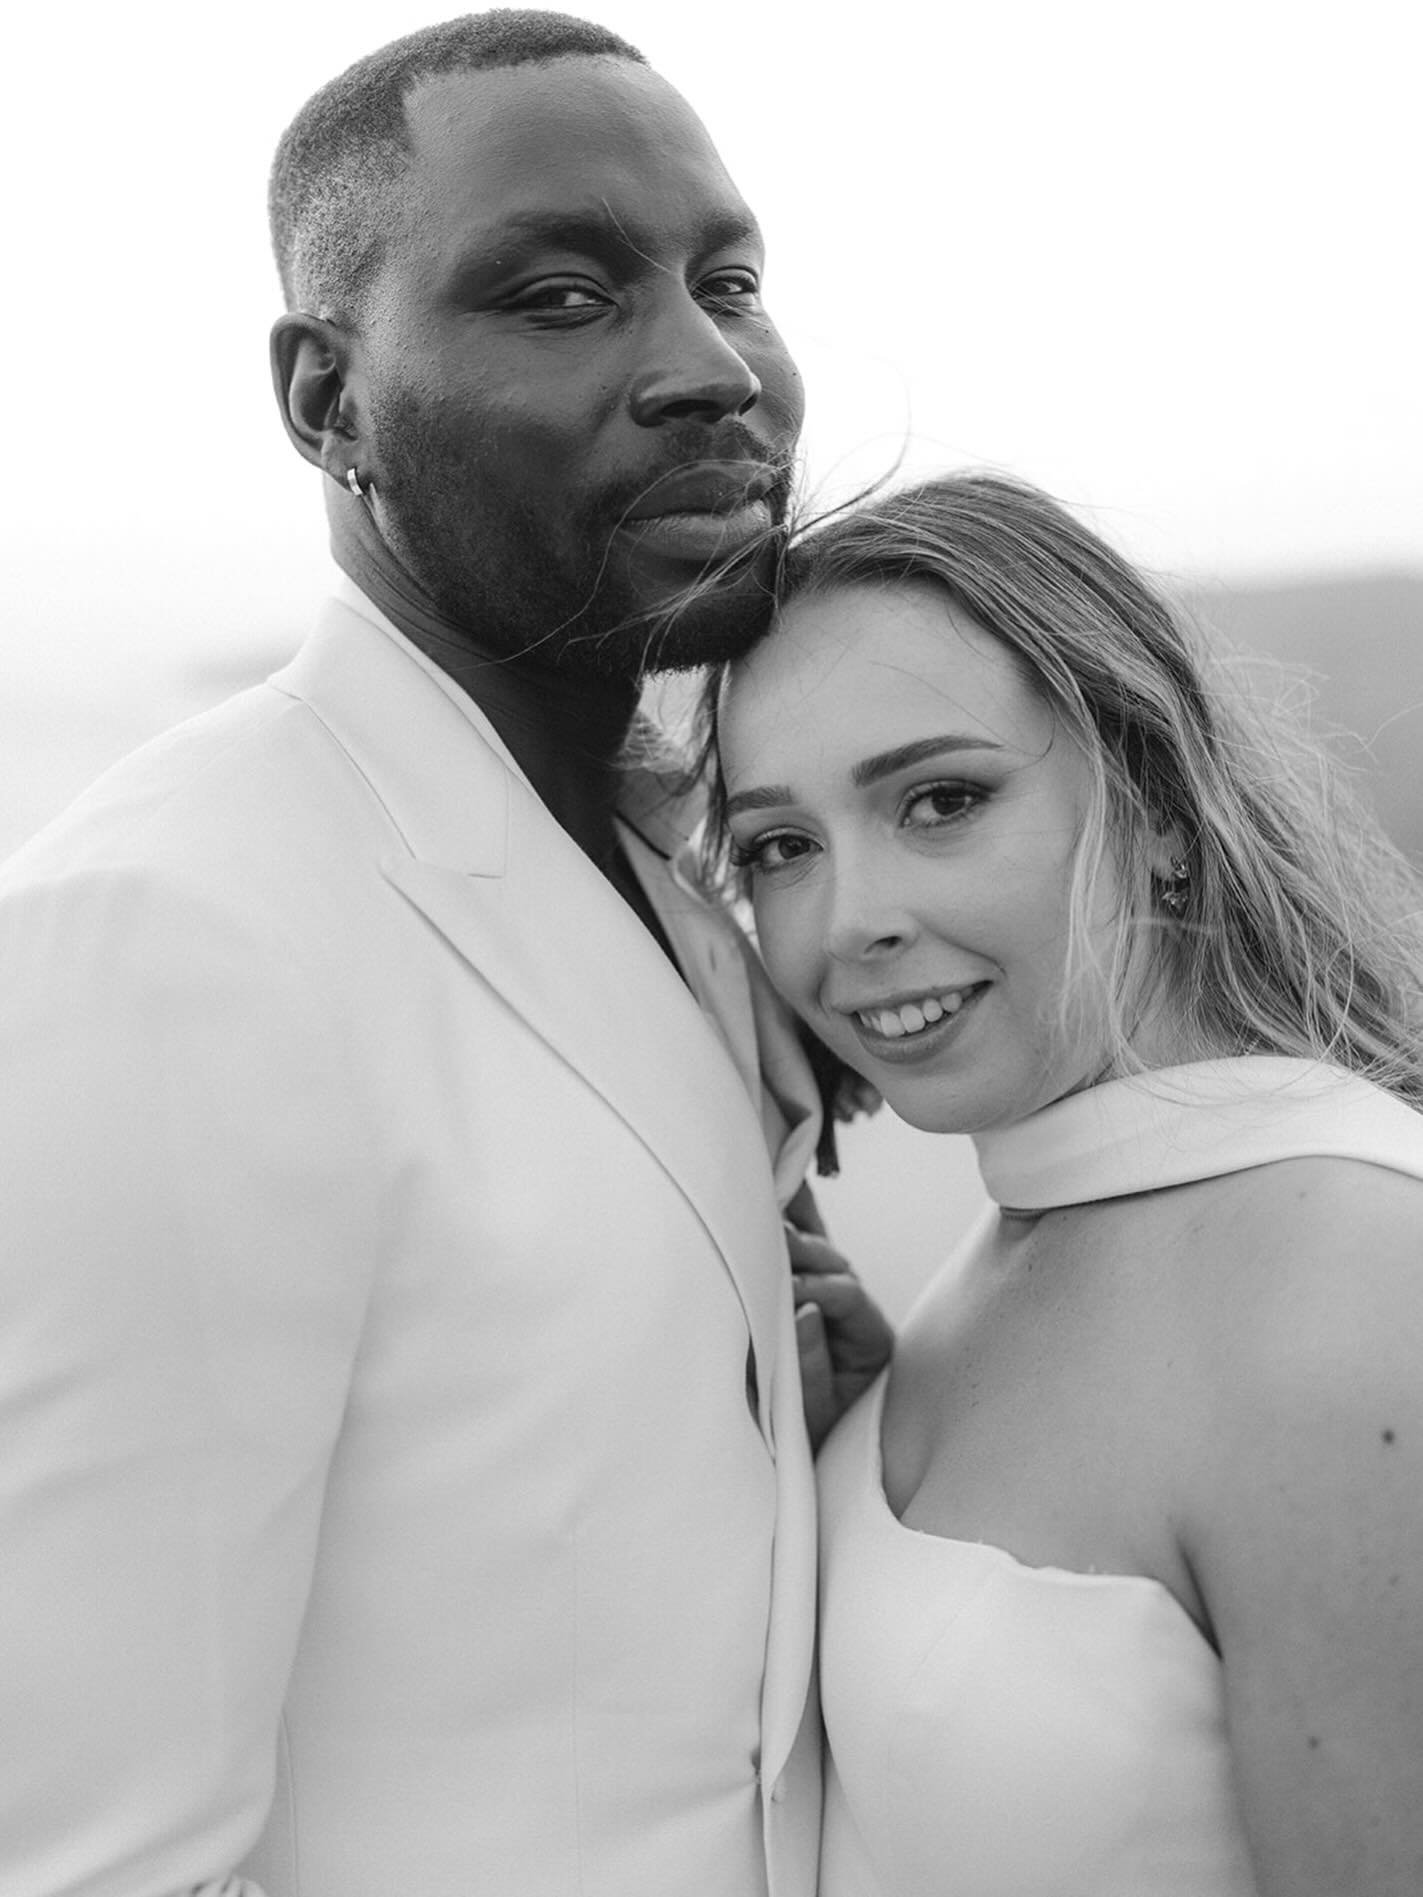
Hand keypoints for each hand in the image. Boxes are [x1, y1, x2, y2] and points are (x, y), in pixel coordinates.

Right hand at [784, 1207, 894, 1450]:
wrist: (800, 1463)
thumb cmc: (807, 1445)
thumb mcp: (813, 1417)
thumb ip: (810, 1369)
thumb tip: (803, 1310)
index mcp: (871, 1343)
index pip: (847, 1295)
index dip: (817, 1288)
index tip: (784, 1294)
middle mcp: (856, 1313)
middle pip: (834, 1262)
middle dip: (801, 1250)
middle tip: (768, 1237)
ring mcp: (831, 1298)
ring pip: (819, 1246)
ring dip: (791, 1225)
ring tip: (760, 1205)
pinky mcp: (802, 1291)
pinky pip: (803, 1242)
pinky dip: (793, 1213)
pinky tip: (780, 1181)